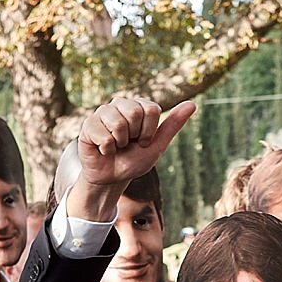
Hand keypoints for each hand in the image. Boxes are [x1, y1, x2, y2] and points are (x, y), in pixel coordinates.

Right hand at [77, 97, 195, 188]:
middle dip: (134, 135)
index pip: (151, 109)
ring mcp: (102, 112)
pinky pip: (103, 136)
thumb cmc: (134, 161)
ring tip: (116, 146)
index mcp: (139, 106)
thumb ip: (173, 124)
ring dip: (120, 143)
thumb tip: (192, 104)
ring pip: (118, 123)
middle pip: (134, 112)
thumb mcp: (157, 145)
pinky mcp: (88, 124)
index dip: (149, 131)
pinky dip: (106, 149)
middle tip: (128, 143)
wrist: (112, 178)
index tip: (143, 141)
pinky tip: (103, 149)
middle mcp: (120, 104)